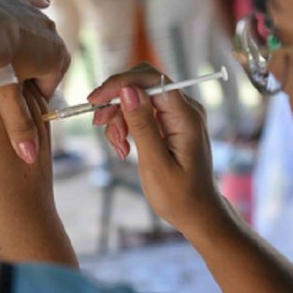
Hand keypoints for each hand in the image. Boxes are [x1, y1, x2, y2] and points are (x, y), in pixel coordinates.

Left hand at [0, 0, 70, 162]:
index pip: (50, 84)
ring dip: (24, 38)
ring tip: (0, 50)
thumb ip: (20, 126)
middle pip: (43, 56)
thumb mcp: (6, 98)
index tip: (14, 99)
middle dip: (28, 67)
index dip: (33, 94)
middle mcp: (52, 32)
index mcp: (56, 58)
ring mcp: (33, 10)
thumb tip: (30, 158)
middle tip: (2, 78)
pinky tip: (38, 0)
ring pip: (34, 28)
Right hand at [87, 64, 224, 231]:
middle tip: (100, 126)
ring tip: (119, 148)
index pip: (151, 80)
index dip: (120, 84)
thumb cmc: (179, 196)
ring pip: (138, 97)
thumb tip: (128, 91)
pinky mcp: (170, 122)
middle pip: (142, 85)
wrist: (196, 212)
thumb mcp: (156, 164)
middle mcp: (185, 108)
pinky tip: (124, 148)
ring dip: (119, 118)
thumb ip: (142, 126)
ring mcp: (178, 114)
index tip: (95, 100)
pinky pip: (141, 111)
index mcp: (186, 117)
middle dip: (117, 102)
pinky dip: (127, 126)